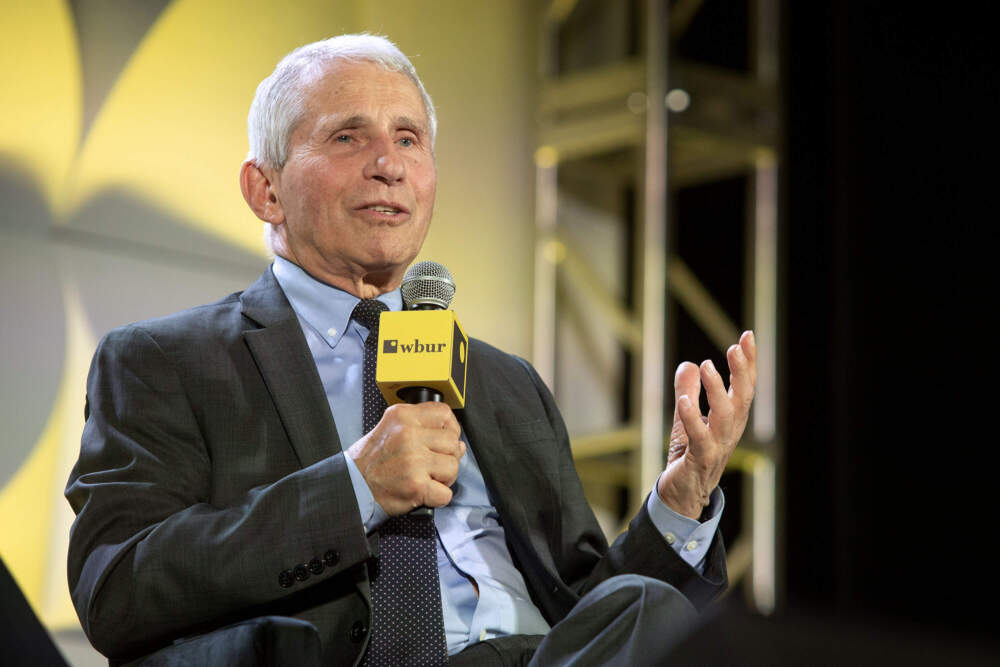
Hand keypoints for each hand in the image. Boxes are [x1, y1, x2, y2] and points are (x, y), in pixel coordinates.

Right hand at [346, 401, 464, 514]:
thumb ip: (422, 429)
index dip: (450, 429)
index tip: (444, 440)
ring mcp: (413, 460)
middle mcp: (408, 435)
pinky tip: (422, 492)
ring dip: (443, 478)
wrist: (351, 486)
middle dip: (447, 457)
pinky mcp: (416, 485)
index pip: (445, 413)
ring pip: (453, 467)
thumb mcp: (390, 429)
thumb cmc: (370, 461)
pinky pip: (445, 494)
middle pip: (453, 443)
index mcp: (403, 417)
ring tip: (425, 478)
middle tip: (430, 465)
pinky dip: (437, 498)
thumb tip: (457, 442)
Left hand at [657, 330, 756, 518]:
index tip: (747, 336)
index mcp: (730, 421)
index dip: (748, 363)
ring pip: (725, 416)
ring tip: (708, 366)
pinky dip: (692, 418)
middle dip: (741, 372)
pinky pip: (699, 438)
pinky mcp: (699, 461)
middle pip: (741, 399)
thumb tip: (688, 364)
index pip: (744, 388)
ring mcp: (716, 447)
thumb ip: (689, 392)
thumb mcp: (687, 419)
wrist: (681, 497)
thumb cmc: (689, 457)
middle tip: (735, 346)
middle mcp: (729, 433)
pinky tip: (684, 400)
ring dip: (717, 389)